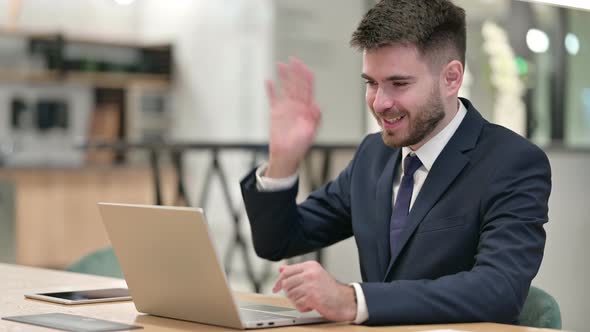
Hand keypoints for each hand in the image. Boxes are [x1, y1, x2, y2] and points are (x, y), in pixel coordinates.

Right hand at [265, 58, 320, 177]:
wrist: (286, 156)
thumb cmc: (299, 147)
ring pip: (285, 88)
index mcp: (307, 109)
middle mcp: (297, 106)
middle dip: (295, 72)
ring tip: (280, 65)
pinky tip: (269, 81)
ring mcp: (286, 108)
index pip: (308, 89)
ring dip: (283, 77)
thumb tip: (317, 106)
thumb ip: (314, 119)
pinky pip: (273, 98)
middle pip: (296, 84)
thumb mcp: (309, 133)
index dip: (306, 77)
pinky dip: (270, 90)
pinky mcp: (276, 113)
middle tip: (293, 60)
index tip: (304, 67)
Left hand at [272, 261, 356, 321]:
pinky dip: (303, 308)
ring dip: (298, 301)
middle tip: (299, 296)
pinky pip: (298, 304)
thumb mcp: (314, 275)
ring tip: (308, 300)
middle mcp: (310, 273)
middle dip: (290, 293)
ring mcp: (311, 284)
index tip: (276, 288)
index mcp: (310, 266)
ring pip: (291, 295)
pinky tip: (311, 305)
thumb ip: (297, 272)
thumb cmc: (330, 290)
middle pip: (286, 284)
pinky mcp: (312, 296)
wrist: (344, 301)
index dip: (279, 281)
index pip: (287, 272)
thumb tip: (281, 269)